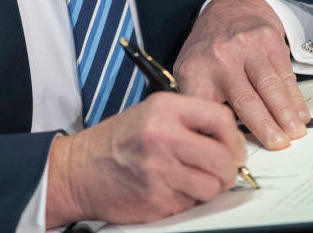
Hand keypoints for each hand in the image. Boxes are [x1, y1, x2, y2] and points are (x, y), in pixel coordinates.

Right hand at [44, 92, 246, 225]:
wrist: (77, 171)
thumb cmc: (116, 142)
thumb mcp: (151, 114)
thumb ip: (189, 120)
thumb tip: (229, 139)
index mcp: (165, 109)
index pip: (220, 119)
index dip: (234, 137)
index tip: (233, 148)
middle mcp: (164, 136)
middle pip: (223, 157)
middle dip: (228, 169)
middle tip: (221, 172)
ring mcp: (160, 169)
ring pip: (212, 185)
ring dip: (209, 188)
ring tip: (192, 181)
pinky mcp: (156, 198)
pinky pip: (191, 204)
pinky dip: (188, 201)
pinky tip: (171, 190)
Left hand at [173, 0, 310, 149]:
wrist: (229, 8)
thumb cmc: (209, 48)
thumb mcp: (189, 72)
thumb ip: (197, 103)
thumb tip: (210, 141)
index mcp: (195, 72)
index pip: (206, 108)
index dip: (221, 134)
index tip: (234, 154)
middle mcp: (220, 59)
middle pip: (244, 100)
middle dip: (263, 127)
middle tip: (277, 145)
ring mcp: (246, 49)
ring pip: (269, 87)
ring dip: (285, 114)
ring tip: (294, 133)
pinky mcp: (269, 43)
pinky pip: (284, 75)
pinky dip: (294, 97)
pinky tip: (300, 113)